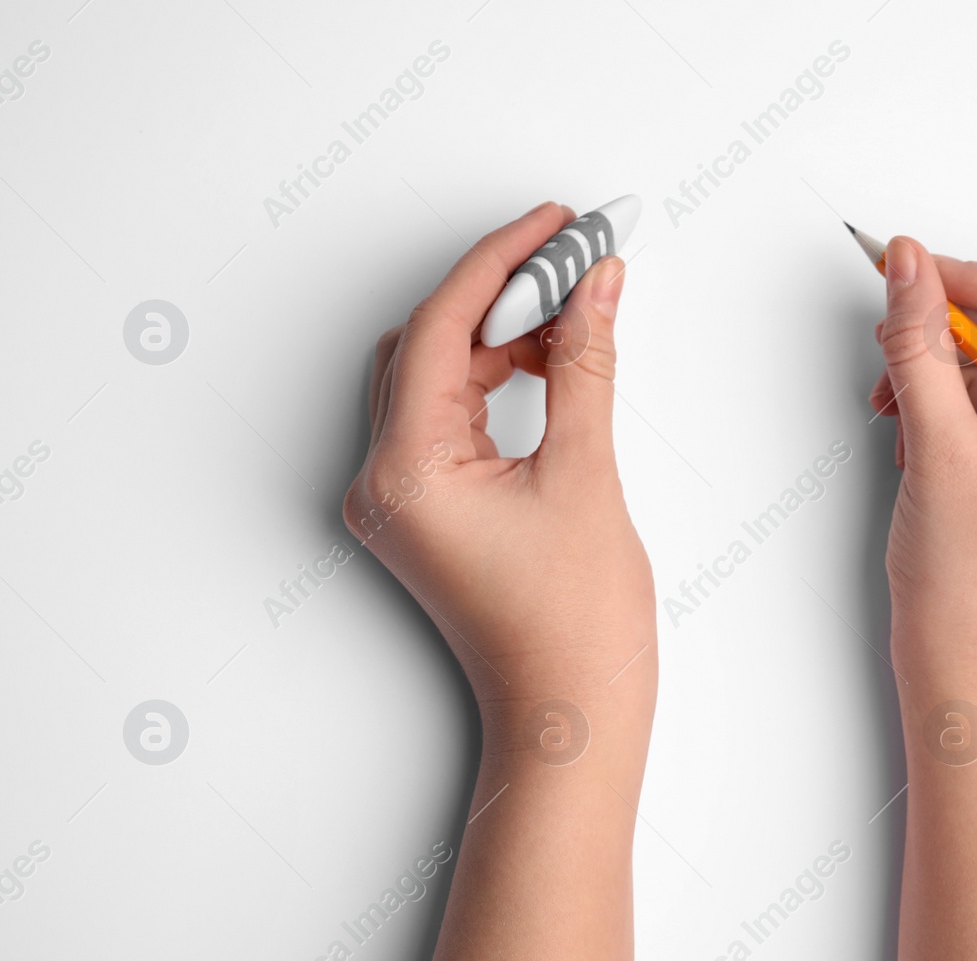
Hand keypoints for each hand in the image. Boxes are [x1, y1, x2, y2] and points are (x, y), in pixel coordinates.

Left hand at [344, 202, 654, 724]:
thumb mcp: (586, 478)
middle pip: (426, 342)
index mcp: (406, 470)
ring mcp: (397, 499)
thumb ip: (584, 365)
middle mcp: (381, 480)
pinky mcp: (423, 510)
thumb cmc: (574, 632)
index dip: (501, 261)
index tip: (557, 225)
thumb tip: (595, 284)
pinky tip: (549, 361)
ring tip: (574, 306)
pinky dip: (493, 379)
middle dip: (501, 293)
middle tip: (575, 258)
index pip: (438, 325)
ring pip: (435, 374)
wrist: (570, 720)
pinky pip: (447, 415)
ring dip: (499, 334)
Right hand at [868, 237, 976, 696]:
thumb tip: (910, 267)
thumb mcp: (939, 453)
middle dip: (965, 323)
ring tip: (896, 398)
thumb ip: (921, 348)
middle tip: (899, 329)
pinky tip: (912, 429)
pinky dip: (952, 402)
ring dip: (948, 367)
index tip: (928, 281)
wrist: (970, 685)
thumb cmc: (976, 600)